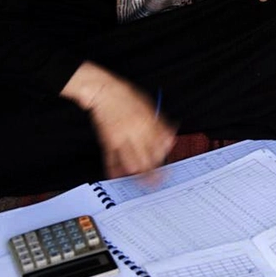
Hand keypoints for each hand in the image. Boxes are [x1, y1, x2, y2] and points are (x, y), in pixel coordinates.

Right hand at [61, 62, 176, 177]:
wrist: (104, 91)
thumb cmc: (126, 97)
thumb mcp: (149, 106)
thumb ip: (161, 124)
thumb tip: (171, 139)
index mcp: (149, 123)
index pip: (161, 147)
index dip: (165, 160)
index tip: (168, 169)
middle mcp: (136, 132)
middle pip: (149, 159)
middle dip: (155, 175)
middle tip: (158, 183)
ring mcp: (121, 138)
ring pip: (132, 163)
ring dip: (138, 176)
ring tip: (143, 184)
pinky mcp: (107, 141)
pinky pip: (111, 160)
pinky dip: (115, 171)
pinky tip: (119, 177)